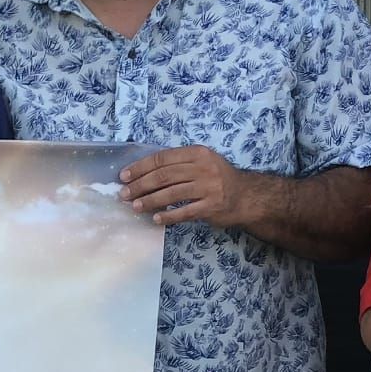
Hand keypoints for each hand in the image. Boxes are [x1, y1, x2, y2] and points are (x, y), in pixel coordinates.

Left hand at [120, 145, 254, 228]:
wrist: (246, 196)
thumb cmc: (217, 178)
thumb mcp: (201, 163)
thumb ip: (177, 165)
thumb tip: (142, 174)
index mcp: (197, 153)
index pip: (162, 159)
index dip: (140, 167)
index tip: (124, 176)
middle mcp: (203, 168)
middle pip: (164, 175)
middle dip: (140, 185)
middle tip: (124, 194)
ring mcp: (209, 187)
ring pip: (172, 193)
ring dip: (150, 201)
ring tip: (135, 206)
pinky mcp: (212, 206)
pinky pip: (185, 212)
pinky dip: (169, 216)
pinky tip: (156, 219)